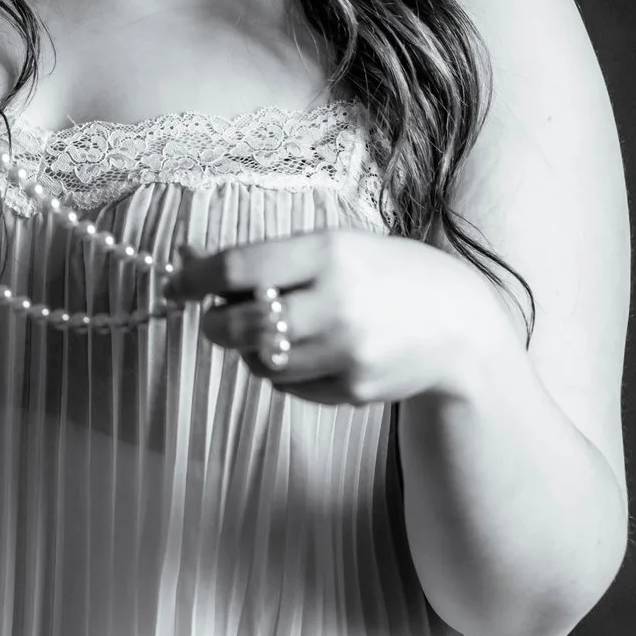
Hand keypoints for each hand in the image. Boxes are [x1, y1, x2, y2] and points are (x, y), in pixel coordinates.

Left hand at [178, 231, 521, 406]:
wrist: (460, 325)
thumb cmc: (385, 275)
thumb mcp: (332, 246)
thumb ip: (265, 256)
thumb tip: (186, 259)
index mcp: (328, 253)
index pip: (237, 268)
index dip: (194, 278)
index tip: (176, 283)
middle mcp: (336, 303)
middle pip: (237, 325)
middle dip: (215, 323)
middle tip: (219, 316)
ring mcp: (346, 352)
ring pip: (259, 363)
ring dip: (252, 349)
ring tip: (278, 330)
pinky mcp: (353, 390)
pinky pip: (289, 386)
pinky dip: (285, 371)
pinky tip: (312, 351)